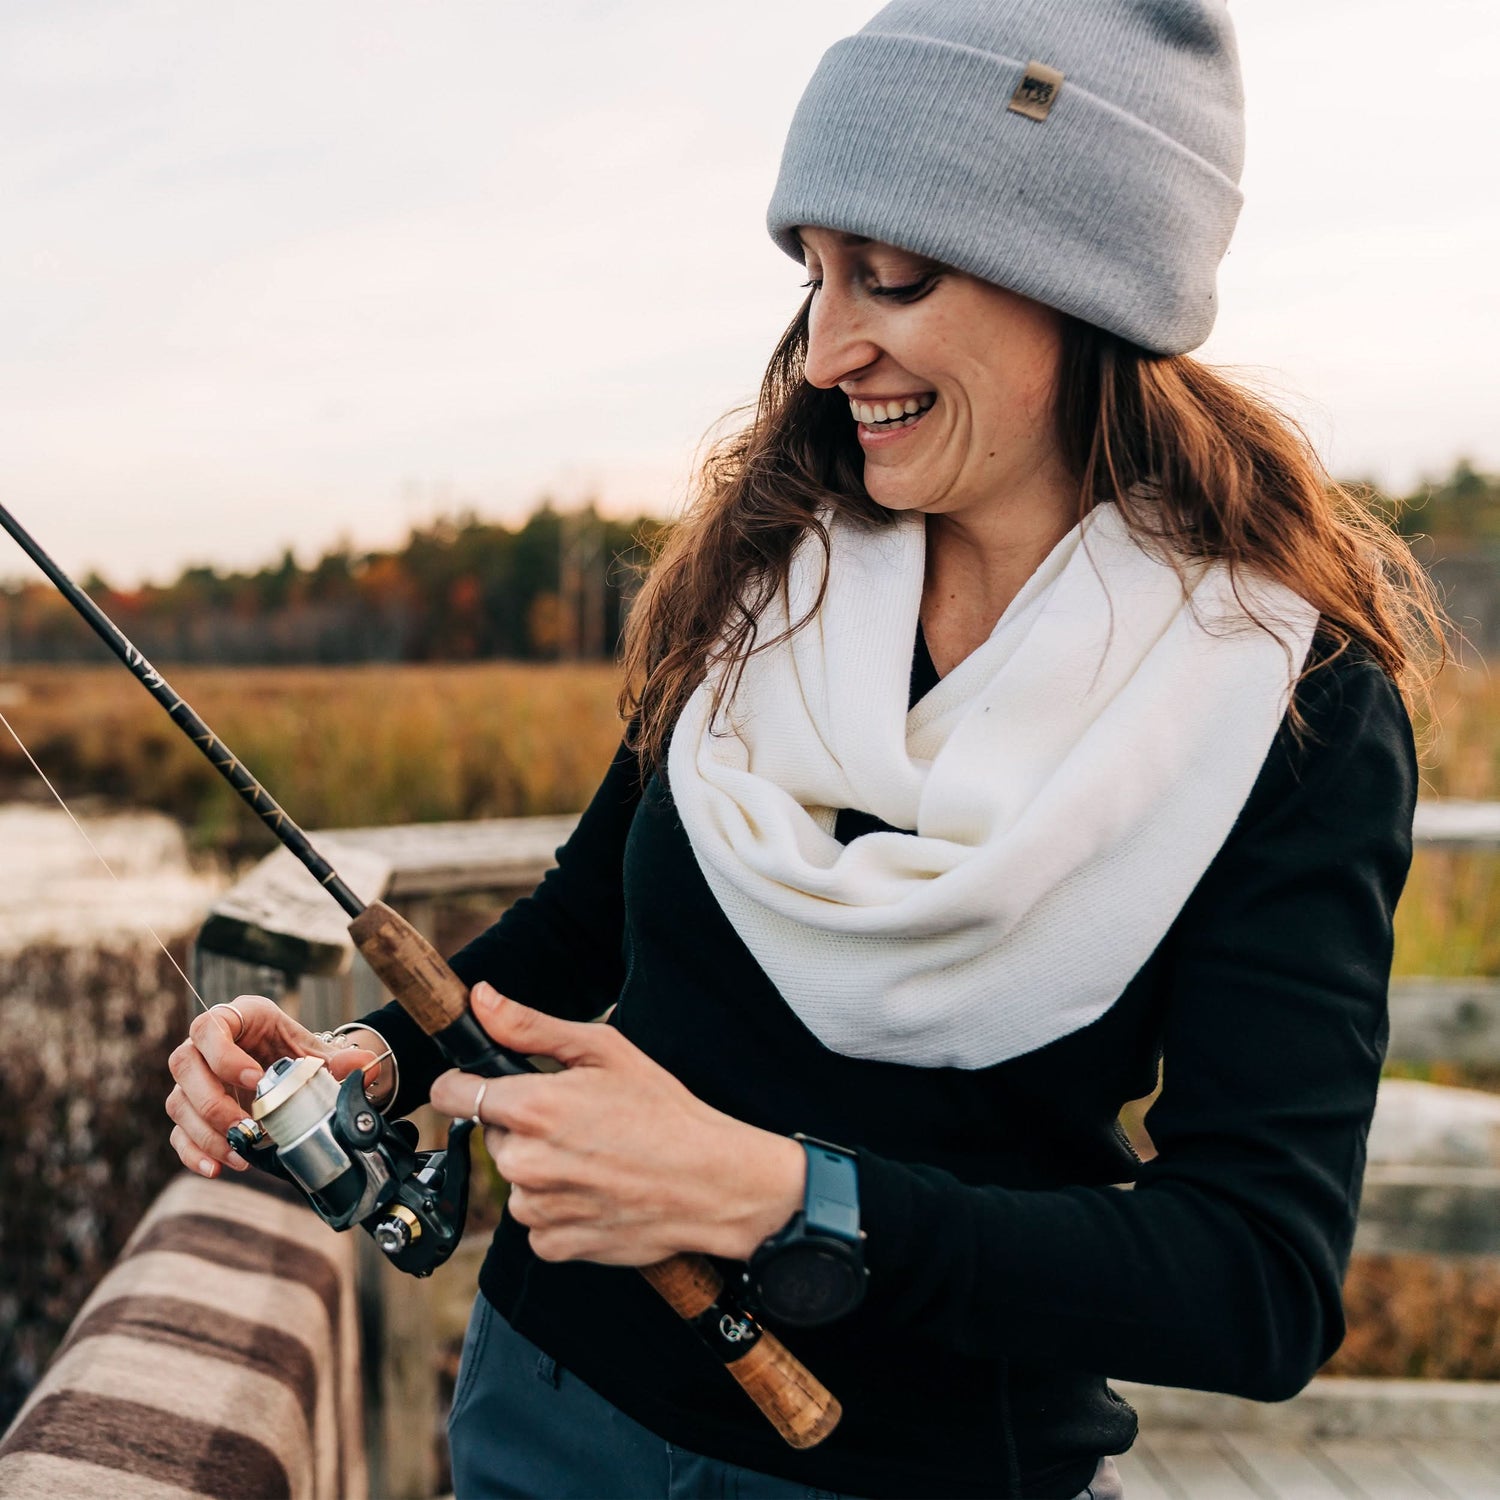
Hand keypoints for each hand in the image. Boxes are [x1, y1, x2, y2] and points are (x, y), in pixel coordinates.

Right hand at [165, 997, 375, 1178]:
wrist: (286, 1068)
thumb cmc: (294, 1050)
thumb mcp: (315, 1051)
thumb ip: (338, 1060)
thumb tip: (366, 1066)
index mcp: (236, 1018)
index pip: (210, 1027)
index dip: (224, 1054)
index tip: (254, 1079)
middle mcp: (205, 1045)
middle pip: (184, 1065)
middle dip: (212, 1100)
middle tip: (245, 1125)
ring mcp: (193, 1078)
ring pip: (179, 1101)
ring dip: (205, 1132)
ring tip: (239, 1152)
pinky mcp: (190, 1109)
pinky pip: (178, 1131)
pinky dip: (193, 1151)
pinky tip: (215, 1167)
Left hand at [429, 982, 804, 1265]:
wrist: (711, 1182)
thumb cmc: (665, 1112)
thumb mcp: (604, 1050)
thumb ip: (532, 1027)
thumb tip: (481, 1000)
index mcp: (531, 1108)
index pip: (453, 1094)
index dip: (464, 1083)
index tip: (478, 1084)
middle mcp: (524, 1163)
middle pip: (494, 1136)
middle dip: (524, 1126)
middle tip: (579, 1121)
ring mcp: (537, 1209)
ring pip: (516, 1180)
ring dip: (543, 1169)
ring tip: (596, 1157)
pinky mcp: (553, 1245)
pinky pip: (537, 1220)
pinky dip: (559, 1207)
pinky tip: (598, 1190)